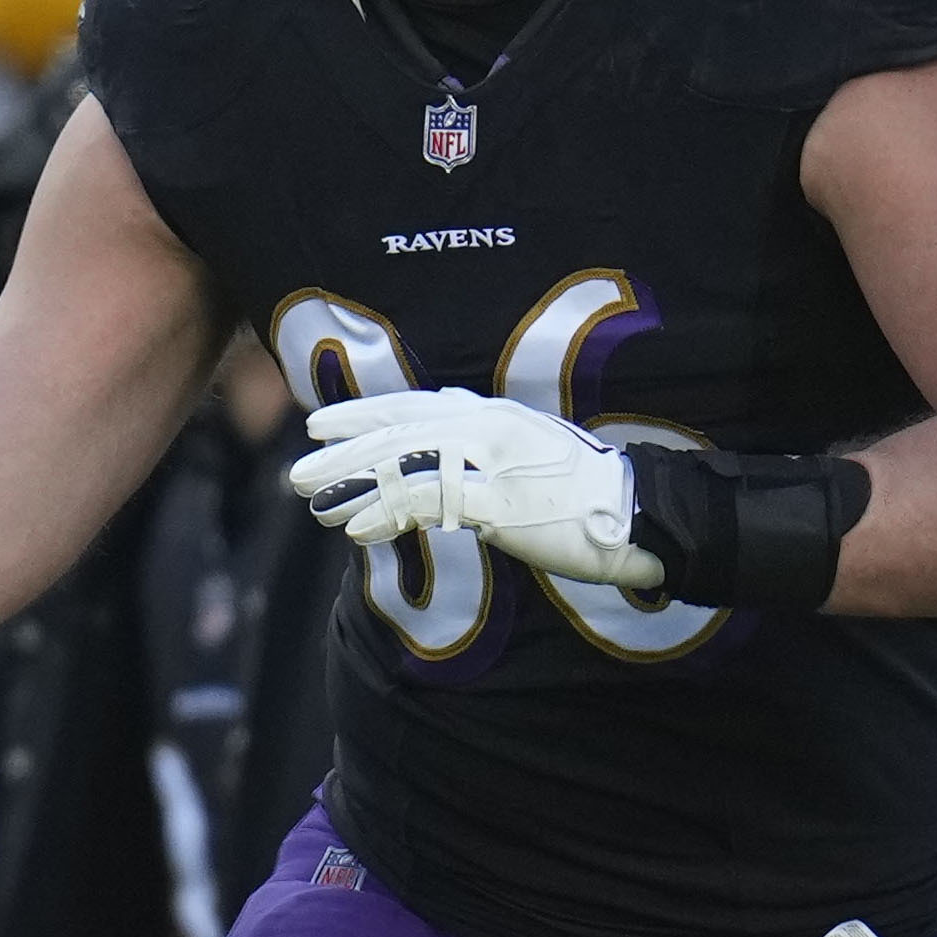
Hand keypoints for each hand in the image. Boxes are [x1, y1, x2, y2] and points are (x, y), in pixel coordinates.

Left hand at [290, 390, 666, 591]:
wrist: (640, 511)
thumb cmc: (583, 489)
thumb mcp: (529, 449)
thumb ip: (482, 441)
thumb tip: (439, 443)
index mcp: (492, 413)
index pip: (414, 407)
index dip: (363, 414)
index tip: (319, 424)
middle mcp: (487, 427)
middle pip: (399, 433)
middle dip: (343, 452)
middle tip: (296, 471)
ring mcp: (494, 462)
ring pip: (405, 463)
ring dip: (353, 483)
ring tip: (313, 502)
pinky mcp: (501, 501)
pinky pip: (430, 502)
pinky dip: (387, 512)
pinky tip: (356, 528)